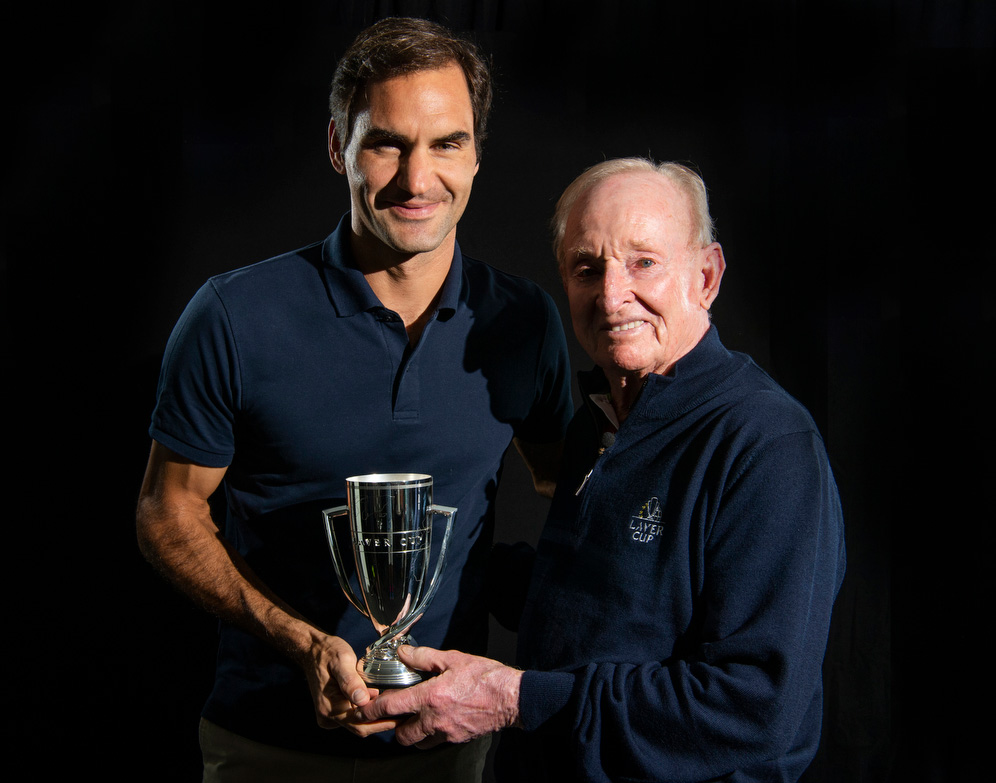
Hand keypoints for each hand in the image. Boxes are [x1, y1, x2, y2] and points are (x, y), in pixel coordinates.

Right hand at [299, 633, 399, 734]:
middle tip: (403, 710)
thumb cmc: (327, 653)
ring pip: (358, 724)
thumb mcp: (341, 660)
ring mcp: (329, 717)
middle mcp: (328, 717)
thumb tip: (363, 700)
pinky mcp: (333, 713)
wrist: (312, 651)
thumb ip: (350, 681)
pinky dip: (366, 711)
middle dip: (382, 721)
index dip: (382, 722)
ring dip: (375, 716)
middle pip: (361, 728)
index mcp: (330, 708)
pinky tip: (378, 701)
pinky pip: (352, 718)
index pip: (361, 724)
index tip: (401, 714)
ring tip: (394, 704)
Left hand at [353, 645, 521, 747]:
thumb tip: (403, 653)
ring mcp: (446, 733)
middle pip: (401, 734)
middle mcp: (434, 719)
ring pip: (417, 742)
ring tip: (413, 719)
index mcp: (430, 697)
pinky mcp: (457, 739)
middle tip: (393, 715)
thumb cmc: (485, 676)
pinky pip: (435, 742)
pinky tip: (434, 721)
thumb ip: (424, 656)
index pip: (392, 707)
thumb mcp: (453, 658)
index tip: (362, 710)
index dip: (372, 710)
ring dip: (411, 734)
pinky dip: (429, 736)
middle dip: (392, 727)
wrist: (511, 697)